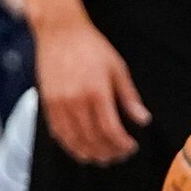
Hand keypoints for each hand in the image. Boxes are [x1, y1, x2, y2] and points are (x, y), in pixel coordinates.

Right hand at [34, 16, 149, 163]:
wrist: (60, 32)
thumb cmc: (91, 47)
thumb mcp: (118, 69)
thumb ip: (129, 97)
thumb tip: (143, 119)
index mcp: (96, 92)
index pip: (110, 130)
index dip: (121, 144)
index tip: (131, 148)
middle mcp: (75, 101)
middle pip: (92, 139)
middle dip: (108, 152)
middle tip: (118, 156)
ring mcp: (58, 104)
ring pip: (74, 140)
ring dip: (89, 153)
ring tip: (101, 158)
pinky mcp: (47, 104)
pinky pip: (58, 132)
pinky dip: (70, 145)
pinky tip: (81, 148)